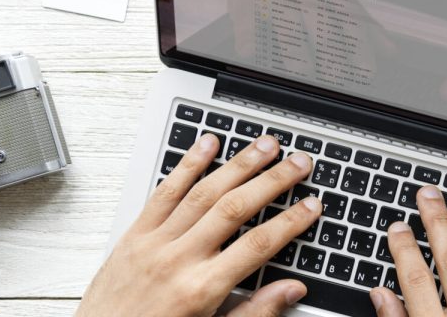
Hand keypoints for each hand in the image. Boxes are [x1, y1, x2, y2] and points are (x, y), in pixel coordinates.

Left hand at [77, 134, 321, 315]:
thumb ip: (255, 311)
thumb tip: (291, 290)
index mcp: (202, 289)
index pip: (259, 245)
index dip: (291, 222)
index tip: (312, 206)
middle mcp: (178, 260)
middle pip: (235, 209)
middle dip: (273, 181)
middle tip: (299, 163)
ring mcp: (154, 243)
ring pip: (203, 193)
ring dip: (238, 165)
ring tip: (264, 146)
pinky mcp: (134, 235)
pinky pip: (163, 193)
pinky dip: (187, 165)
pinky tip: (207, 145)